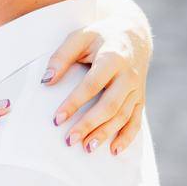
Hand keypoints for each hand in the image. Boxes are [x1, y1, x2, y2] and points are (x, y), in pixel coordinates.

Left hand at [42, 20, 148, 154]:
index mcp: (112, 58)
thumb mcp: (79, 37)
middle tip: (70, 140)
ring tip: (86, 148)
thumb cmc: (99, 36)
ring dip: (105, 133)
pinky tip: (114, 151)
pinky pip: (137, 120)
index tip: (57, 119)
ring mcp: (137, 88)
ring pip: (123, 115)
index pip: (92, 85)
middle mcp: (128, 75)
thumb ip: (61, 57)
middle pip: (110, 105)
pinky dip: (127, 137)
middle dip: (89, 124)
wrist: (133, 34)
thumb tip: (45, 81)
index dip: (74, 103)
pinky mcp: (141, 97)